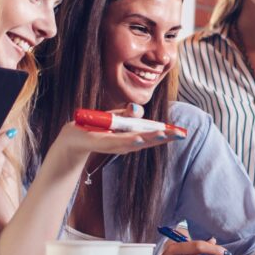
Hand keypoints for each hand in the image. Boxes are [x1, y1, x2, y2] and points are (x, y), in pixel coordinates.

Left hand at [54, 105, 179, 163]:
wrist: (72, 138)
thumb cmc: (95, 127)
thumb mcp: (114, 117)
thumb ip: (127, 113)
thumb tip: (137, 109)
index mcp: (131, 137)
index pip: (152, 136)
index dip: (167, 134)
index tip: (182, 132)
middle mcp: (126, 143)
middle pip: (148, 140)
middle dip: (164, 136)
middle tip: (181, 134)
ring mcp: (114, 145)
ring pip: (136, 141)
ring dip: (151, 138)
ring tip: (165, 134)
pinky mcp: (101, 143)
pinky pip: (117, 141)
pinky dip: (130, 140)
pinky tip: (140, 138)